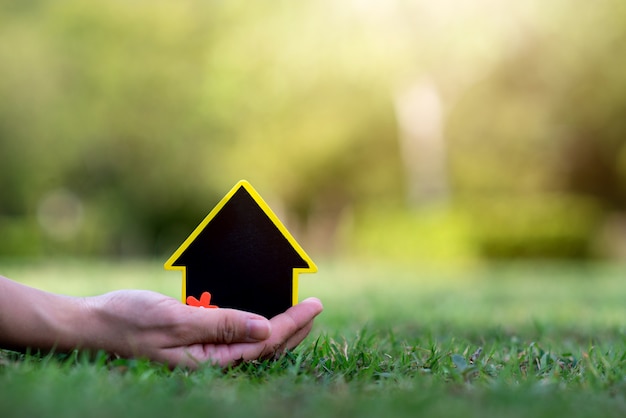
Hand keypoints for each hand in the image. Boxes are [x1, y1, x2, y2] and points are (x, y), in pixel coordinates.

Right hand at [85, 290, 322, 368]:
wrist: (96, 321)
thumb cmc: (131, 320)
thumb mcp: (177, 320)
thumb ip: (221, 325)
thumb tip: (265, 328)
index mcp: (210, 360)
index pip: (264, 343)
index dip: (293, 324)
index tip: (315, 305)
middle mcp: (212, 357)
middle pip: (264, 345)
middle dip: (293, 327)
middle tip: (316, 307)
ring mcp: (205, 348)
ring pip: (251, 338)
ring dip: (276, 323)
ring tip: (297, 309)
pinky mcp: (198, 335)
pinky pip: (232, 328)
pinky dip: (251, 317)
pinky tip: (260, 305)